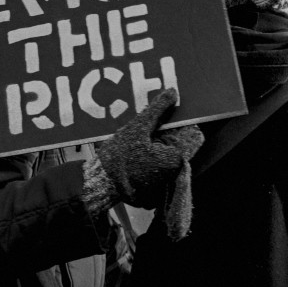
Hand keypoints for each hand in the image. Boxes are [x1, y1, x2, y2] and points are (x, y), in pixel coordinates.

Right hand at [96, 89, 203, 208]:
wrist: (99, 185)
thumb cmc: (118, 158)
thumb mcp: (138, 128)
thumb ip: (157, 110)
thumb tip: (173, 93)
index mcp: (176, 160)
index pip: (189, 136)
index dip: (178, 124)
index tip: (165, 119)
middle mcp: (174, 176)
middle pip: (176, 147)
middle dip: (165, 136)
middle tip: (147, 131)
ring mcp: (162, 187)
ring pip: (165, 159)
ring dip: (155, 148)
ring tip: (138, 143)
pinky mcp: (151, 193)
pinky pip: (155, 171)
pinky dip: (148, 162)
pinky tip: (134, 156)